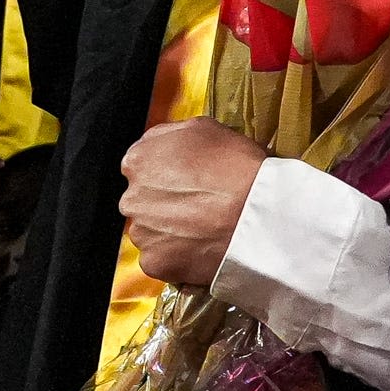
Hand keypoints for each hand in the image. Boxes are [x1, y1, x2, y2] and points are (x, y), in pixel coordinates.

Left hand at [119, 117, 266, 287]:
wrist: (258, 216)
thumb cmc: (237, 168)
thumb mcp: (203, 127)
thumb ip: (170, 136)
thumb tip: (161, 146)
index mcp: (138, 161)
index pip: (141, 166)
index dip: (166, 173)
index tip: (186, 180)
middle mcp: (131, 198)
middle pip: (143, 200)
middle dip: (165, 202)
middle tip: (199, 205)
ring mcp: (141, 233)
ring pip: (151, 231)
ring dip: (170, 230)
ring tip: (204, 227)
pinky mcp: (155, 262)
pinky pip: (161, 259)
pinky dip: (178, 255)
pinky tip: (202, 246)